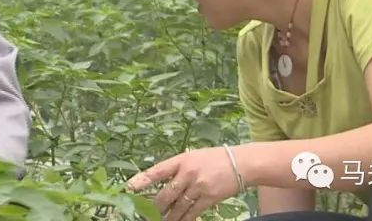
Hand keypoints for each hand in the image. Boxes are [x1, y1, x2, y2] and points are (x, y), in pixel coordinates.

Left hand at [126, 146, 241, 220]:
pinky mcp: (209, 198)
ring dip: (167, 217)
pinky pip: (192, 212)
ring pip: (177, 207)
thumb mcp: (192, 156)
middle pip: (166, 194)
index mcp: (181, 160)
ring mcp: (198, 187)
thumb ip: (176, 168)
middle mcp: (188, 173)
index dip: (142, 180)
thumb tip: (159, 181)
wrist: (241, 163)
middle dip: (153, 207)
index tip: (129, 188)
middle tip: (142, 213)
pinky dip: (183, 219)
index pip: (157, 171)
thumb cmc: (214, 158)